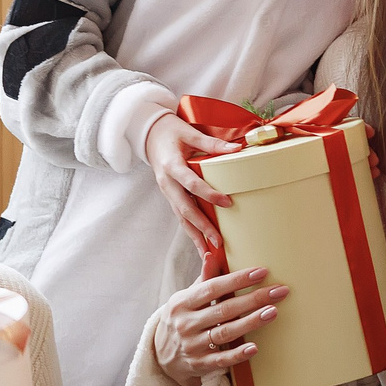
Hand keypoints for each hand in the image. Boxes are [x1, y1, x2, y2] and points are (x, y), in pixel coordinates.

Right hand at [144, 113, 239, 253]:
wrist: (148, 134)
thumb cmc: (170, 131)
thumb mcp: (189, 132)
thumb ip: (211, 143)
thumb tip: (236, 149)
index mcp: (171, 166)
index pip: (191, 184)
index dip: (209, 195)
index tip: (227, 203)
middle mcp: (167, 183)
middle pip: (184, 209)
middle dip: (202, 227)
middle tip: (218, 241)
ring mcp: (167, 192)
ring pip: (181, 218)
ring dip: (195, 236)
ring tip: (209, 253)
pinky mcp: (170, 196)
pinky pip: (180, 216)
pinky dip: (191, 231)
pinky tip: (201, 245)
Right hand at [151, 265, 285, 385]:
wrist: (161, 356)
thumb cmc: (181, 320)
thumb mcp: (185, 299)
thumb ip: (203, 280)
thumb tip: (213, 254)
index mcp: (183, 302)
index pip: (213, 288)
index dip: (238, 280)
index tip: (262, 272)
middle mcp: (186, 323)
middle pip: (224, 310)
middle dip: (254, 299)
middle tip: (279, 291)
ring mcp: (192, 345)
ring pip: (225, 333)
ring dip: (251, 322)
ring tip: (273, 312)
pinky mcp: (200, 364)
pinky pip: (221, 359)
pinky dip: (237, 354)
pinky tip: (254, 348)